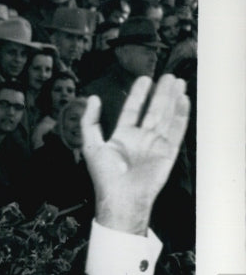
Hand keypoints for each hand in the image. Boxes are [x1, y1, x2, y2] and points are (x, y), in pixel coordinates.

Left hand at [82, 74, 189, 234]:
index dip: (138, 96)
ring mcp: (155, 144)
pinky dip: (181, 115)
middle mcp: (140, 139)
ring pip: (166, 117)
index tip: (144, 80)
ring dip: (172, 99)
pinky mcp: (168, 152)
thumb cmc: (105, 176)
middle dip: (160, 94)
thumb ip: (90, 122)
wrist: (122, 197)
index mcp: (122, 137)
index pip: (132, 111)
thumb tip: (90, 99)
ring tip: (177, 82)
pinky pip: (177, 130)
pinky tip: (183, 100)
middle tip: (167, 76)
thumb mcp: (91, 145)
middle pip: (153, 111)